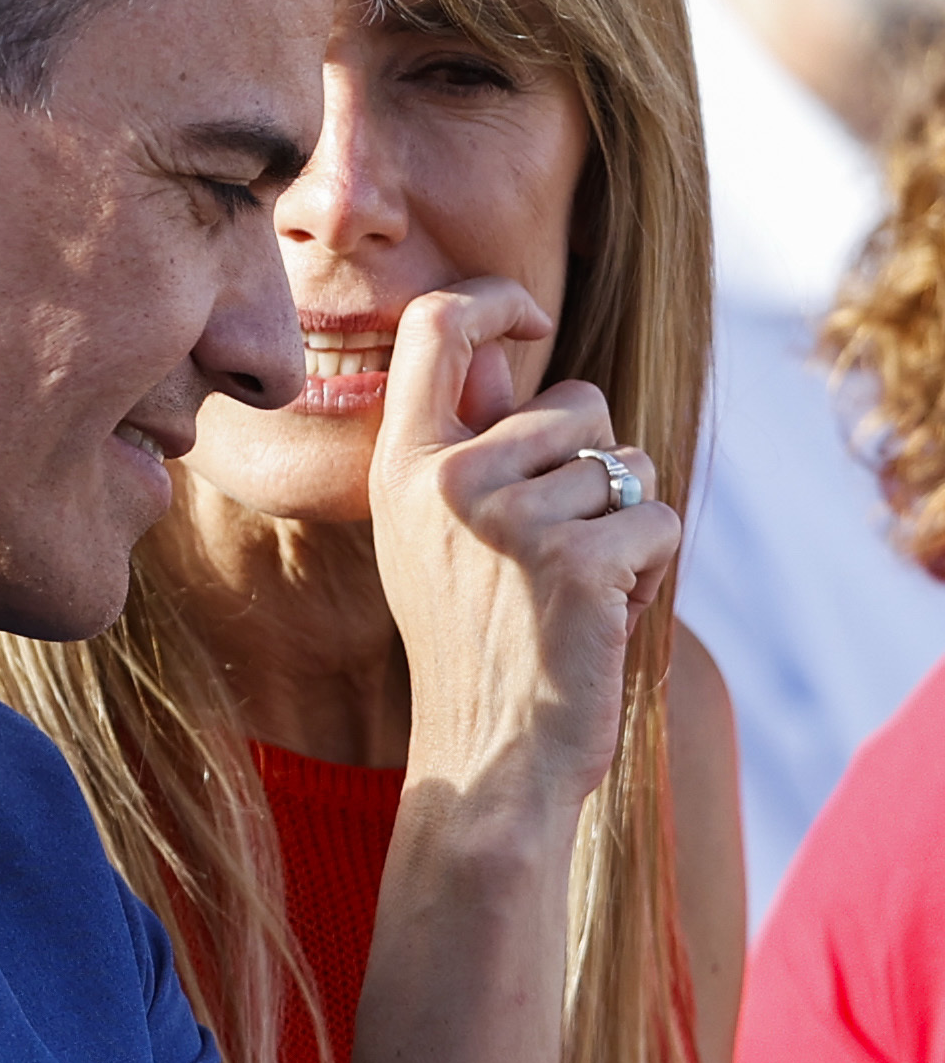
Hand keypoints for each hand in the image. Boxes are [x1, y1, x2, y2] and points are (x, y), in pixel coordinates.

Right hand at [370, 277, 680, 815]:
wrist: (488, 761)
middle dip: (596, 471)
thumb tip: (502, 355)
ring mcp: (513, 518)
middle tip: (553, 559)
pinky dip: (648, 574)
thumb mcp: (436, 538)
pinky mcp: (580, 559)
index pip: (435, 323)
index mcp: (403, 466)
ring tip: (572, 596)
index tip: (529, 321)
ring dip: (624, 529)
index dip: (495, 301)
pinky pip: (658, 519)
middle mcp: (449, 479)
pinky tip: (599, 622)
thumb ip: (465, 445)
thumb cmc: (474, 647)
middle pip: (579, 403)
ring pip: (629, 466)